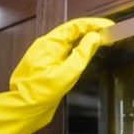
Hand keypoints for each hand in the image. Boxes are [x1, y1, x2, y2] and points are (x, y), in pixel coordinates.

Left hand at [0, 17, 113, 133]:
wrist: (23, 109)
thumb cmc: (41, 93)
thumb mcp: (66, 74)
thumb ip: (82, 54)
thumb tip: (95, 38)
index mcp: (50, 43)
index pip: (75, 26)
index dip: (94, 23)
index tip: (109, 25)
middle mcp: (47, 45)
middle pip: (72, 30)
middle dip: (92, 30)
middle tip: (109, 33)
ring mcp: (46, 54)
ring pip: (69, 40)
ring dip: (86, 38)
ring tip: (102, 41)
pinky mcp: (48, 63)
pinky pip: (66, 50)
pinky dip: (79, 48)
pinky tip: (87, 53)